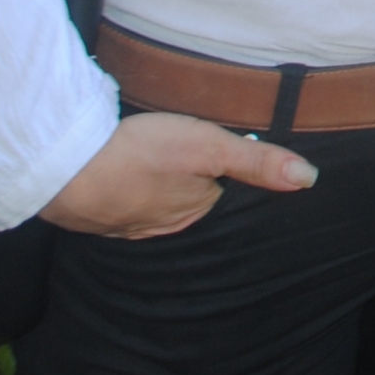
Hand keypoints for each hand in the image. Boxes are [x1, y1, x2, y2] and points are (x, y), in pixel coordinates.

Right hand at [37, 111, 315, 239]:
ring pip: (148, 202)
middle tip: (175, 149)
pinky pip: (114, 204)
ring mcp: (123, 225)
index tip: (210, 148)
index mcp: (193, 212)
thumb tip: (308, 179)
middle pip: (184, 197)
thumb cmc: (140, 154)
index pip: (217, 189)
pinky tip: (114, 174)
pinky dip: (118, 189)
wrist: (66, 169)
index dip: (217, 166)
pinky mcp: (91, 215)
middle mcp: (161, 227)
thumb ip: (256, 161)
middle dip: (184, 179)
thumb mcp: (208, 146)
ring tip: (146, 161)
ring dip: (149, 184)